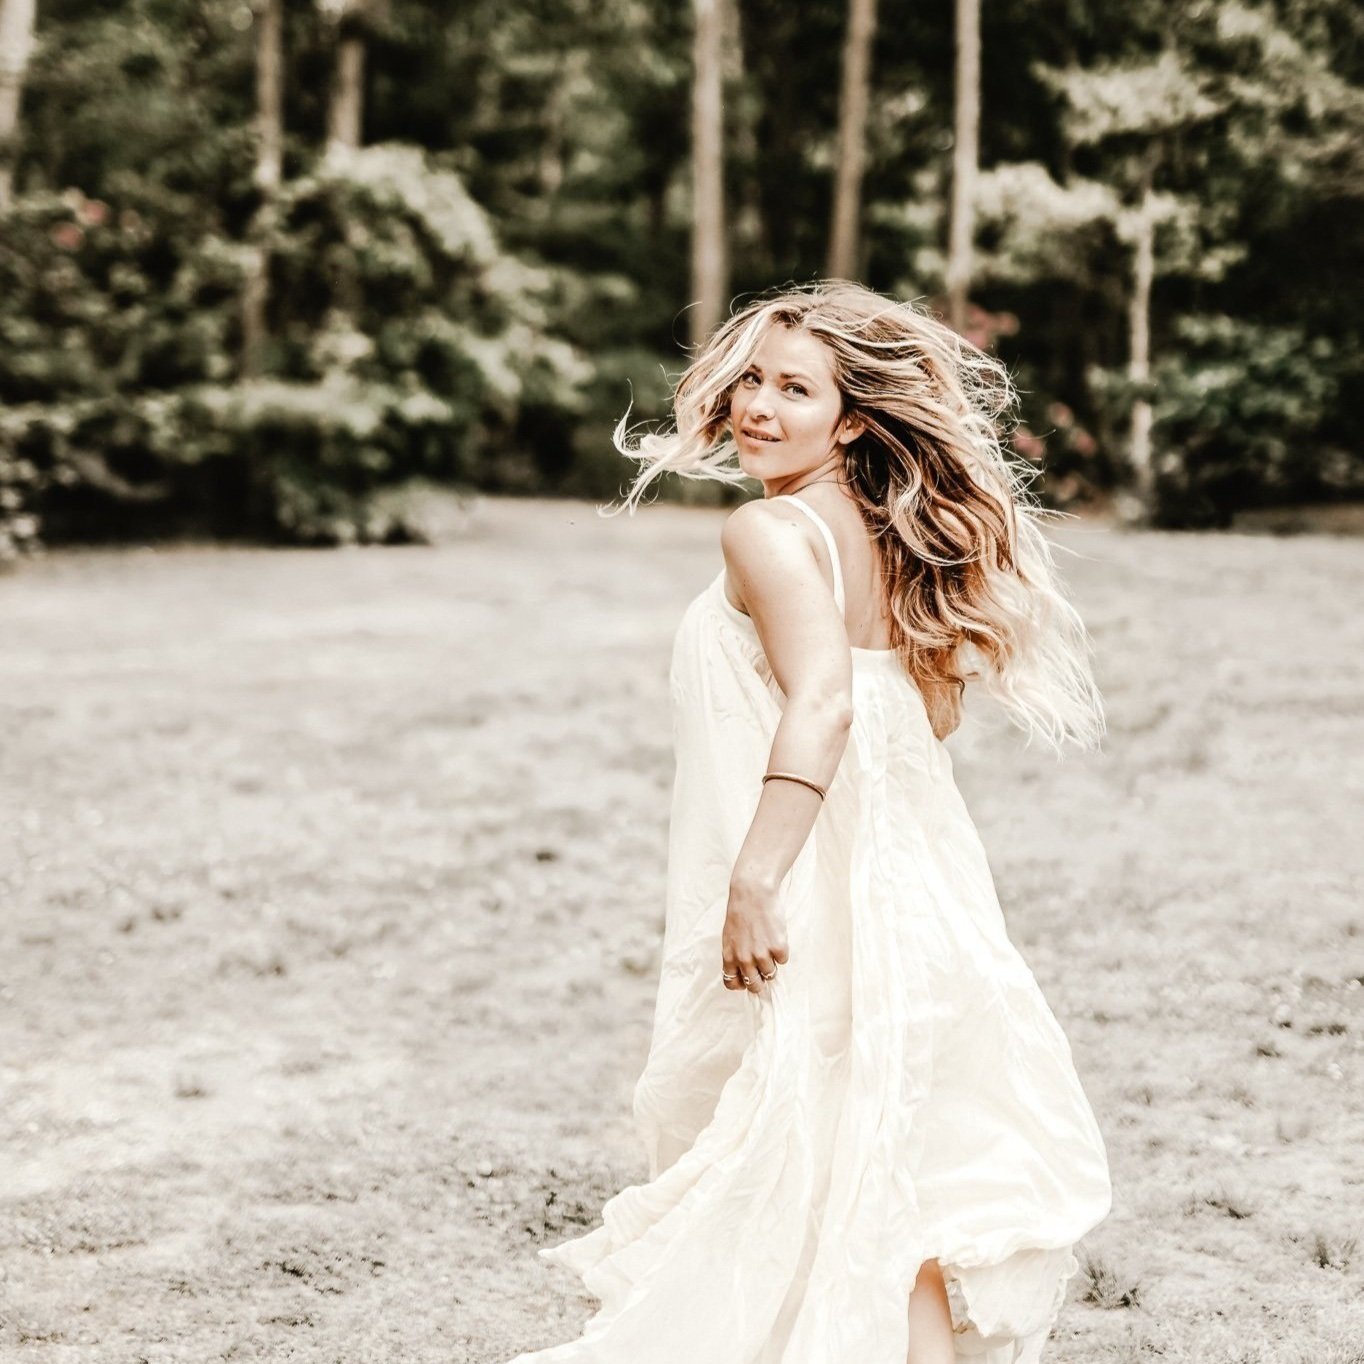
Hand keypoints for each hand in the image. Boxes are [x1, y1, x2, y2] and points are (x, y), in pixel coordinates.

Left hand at [721, 875, 788, 996]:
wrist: (753, 892)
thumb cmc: (741, 912)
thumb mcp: (730, 936)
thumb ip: (735, 955)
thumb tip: (744, 971)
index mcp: (729, 956)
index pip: (732, 983)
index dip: (741, 984)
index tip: (747, 979)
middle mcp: (744, 959)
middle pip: (754, 985)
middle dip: (760, 980)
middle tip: (764, 968)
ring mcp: (761, 954)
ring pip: (771, 974)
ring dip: (772, 962)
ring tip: (768, 943)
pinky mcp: (778, 947)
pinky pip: (783, 960)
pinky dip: (782, 950)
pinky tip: (775, 935)